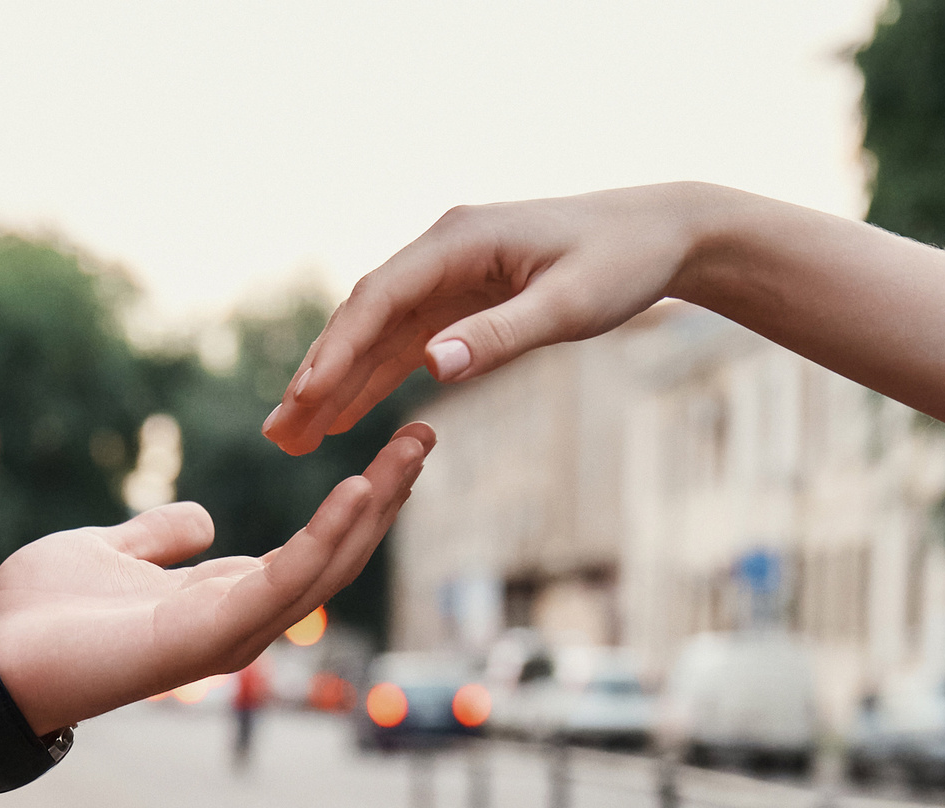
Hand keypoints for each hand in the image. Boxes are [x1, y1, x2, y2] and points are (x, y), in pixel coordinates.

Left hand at [0, 424, 433, 732]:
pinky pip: (282, 582)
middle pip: (333, 557)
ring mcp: (229, 633)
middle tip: (426, 438)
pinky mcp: (209, 637)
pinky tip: (357, 490)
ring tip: (411, 451)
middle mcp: (237, 620)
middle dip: (383, 498)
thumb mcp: (104, 550)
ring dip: (373, 509)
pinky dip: (324, 538)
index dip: (354, 501)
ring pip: (324, 570)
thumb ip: (156, 537)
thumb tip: (202, 518)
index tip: (392, 446)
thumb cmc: (38, 617)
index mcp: (218, 599)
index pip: (308, 549)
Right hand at [261, 187, 712, 453]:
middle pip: (363, 317)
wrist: (664, 234)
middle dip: (319, 375)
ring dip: (337, 383)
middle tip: (279, 433)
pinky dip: (375, 377)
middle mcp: (443, 250)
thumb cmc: (623, 263)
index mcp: (459, 240)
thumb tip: (432, 366)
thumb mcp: (569, 305)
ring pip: (378, 332)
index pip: (378, 298)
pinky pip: (407, 341)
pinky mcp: (466, 296)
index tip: (303, 398)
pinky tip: (346, 414)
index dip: (336, 350)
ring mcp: (451, 274)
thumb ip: (501, 336)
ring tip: (295, 435)